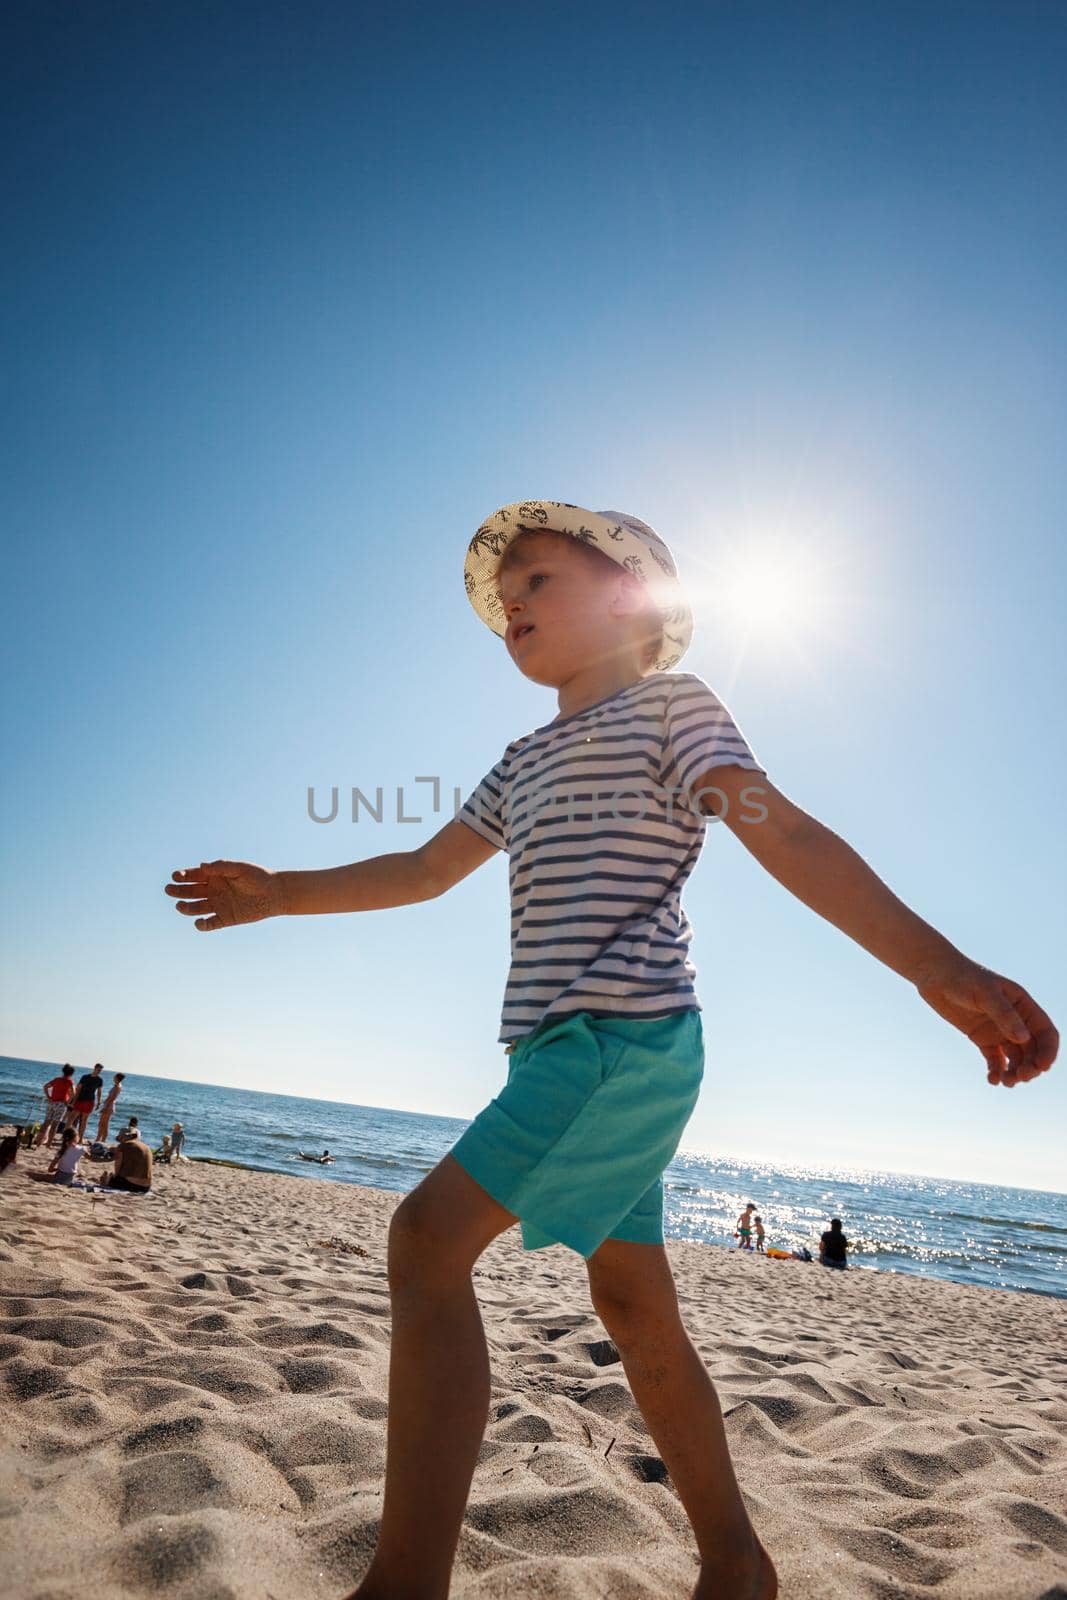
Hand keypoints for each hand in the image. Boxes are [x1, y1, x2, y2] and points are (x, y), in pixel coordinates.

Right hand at [164, 860, 286, 931]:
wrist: (275, 894)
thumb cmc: (258, 877)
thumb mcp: (240, 868)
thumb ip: (222, 867)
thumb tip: (202, 866)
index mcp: (215, 876)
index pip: (194, 876)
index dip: (182, 876)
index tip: (175, 876)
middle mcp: (213, 891)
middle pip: (190, 892)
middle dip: (178, 891)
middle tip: (169, 889)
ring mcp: (218, 905)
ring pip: (196, 908)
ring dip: (186, 908)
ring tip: (180, 906)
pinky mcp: (226, 918)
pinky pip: (210, 924)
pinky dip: (203, 925)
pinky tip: (199, 922)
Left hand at [914, 958, 1057, 1086]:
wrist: (934, 975)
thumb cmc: (961, 977)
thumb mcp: (984, 993)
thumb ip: (1004, 1015)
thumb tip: (1024, 1039)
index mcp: (1023, 1005)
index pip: (1046, 1032)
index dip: (1048, 1051)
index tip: (1041, 1067)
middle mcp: (1014, 1019)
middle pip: (1033, 1050)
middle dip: (1030, 1067)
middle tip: (1019, 1077)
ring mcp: (998, 1030)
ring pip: (1016, 1058)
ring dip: (1015, 1072)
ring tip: (1005, 1082)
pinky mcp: (981, 1038)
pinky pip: (995, 1059)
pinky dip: (996, 1071)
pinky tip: (992, 1079)